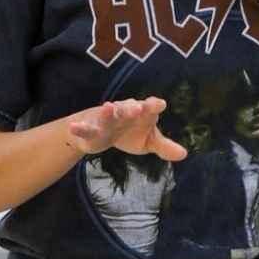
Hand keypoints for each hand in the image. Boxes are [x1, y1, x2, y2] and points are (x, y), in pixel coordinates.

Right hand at [67, 97, 187, 161]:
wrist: (102, 134)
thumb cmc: (129, 133)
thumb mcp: (148, 142)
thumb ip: (164, 147)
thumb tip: (184, 154)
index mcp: (141, 113)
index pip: (149, 107)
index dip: (153, 105)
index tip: (159, 104)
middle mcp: (124, 112)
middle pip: (129, 108)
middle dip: (132, 108)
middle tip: (138, 108)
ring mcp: (106, 119)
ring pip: (108, 114)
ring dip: (108, 112)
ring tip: (109, 108)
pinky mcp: (91, 129)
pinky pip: (85, 128)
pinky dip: (79, 127)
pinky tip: (74, 127)